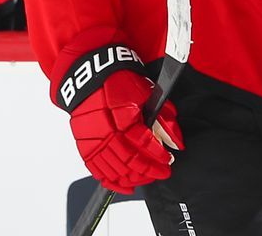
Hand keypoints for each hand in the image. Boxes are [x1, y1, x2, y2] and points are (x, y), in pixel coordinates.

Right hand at [53, 43, 182, 194]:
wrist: (91, 76)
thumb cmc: (120, 81)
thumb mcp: (148, 94)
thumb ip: (164, 119)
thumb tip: (176, 142)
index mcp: (123, 114)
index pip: (144, 143)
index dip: (158, 156)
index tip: (168, 160)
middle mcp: (106, 130)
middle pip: (130, 160)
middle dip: (150, 170)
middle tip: (162, 172)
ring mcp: (94, 140)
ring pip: (115, 169)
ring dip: (134, 177)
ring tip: (147, 178)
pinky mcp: (85, 146)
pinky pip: (98, 171)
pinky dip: (112, 182)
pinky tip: (126, 185)